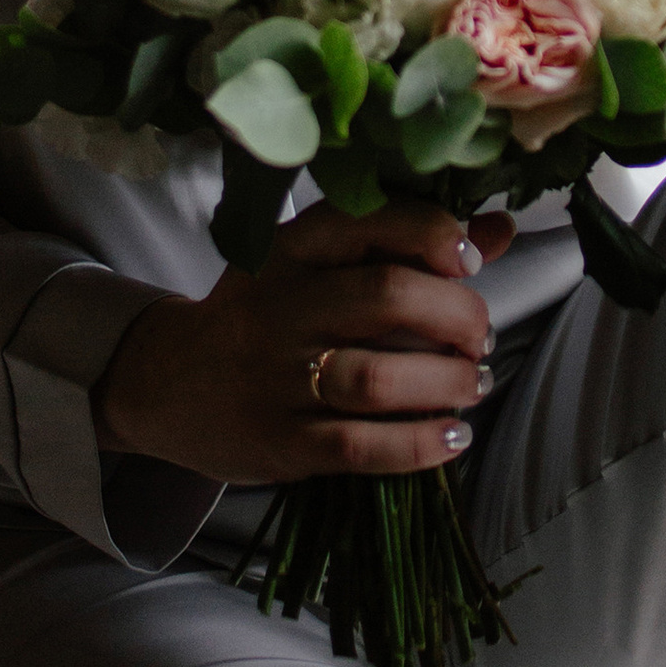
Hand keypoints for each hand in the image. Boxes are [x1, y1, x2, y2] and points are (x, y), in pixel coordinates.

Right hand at [96, 200, 515, 485]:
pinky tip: (451, 436)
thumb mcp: (318, 264)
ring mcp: (277, 376)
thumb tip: (499, 228)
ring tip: (470, 386)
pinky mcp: (280, 440)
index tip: (468, 261)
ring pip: (380, 377)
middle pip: (389, 297)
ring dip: (447, 384)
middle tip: (476, 336)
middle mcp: (282, 305)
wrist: (166, 382)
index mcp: (293, 247)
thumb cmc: (264, 314)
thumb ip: (407, 244)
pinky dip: (421, 443)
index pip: (374, 220)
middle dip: (458, 317)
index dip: (436, 235)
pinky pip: (362, 446)